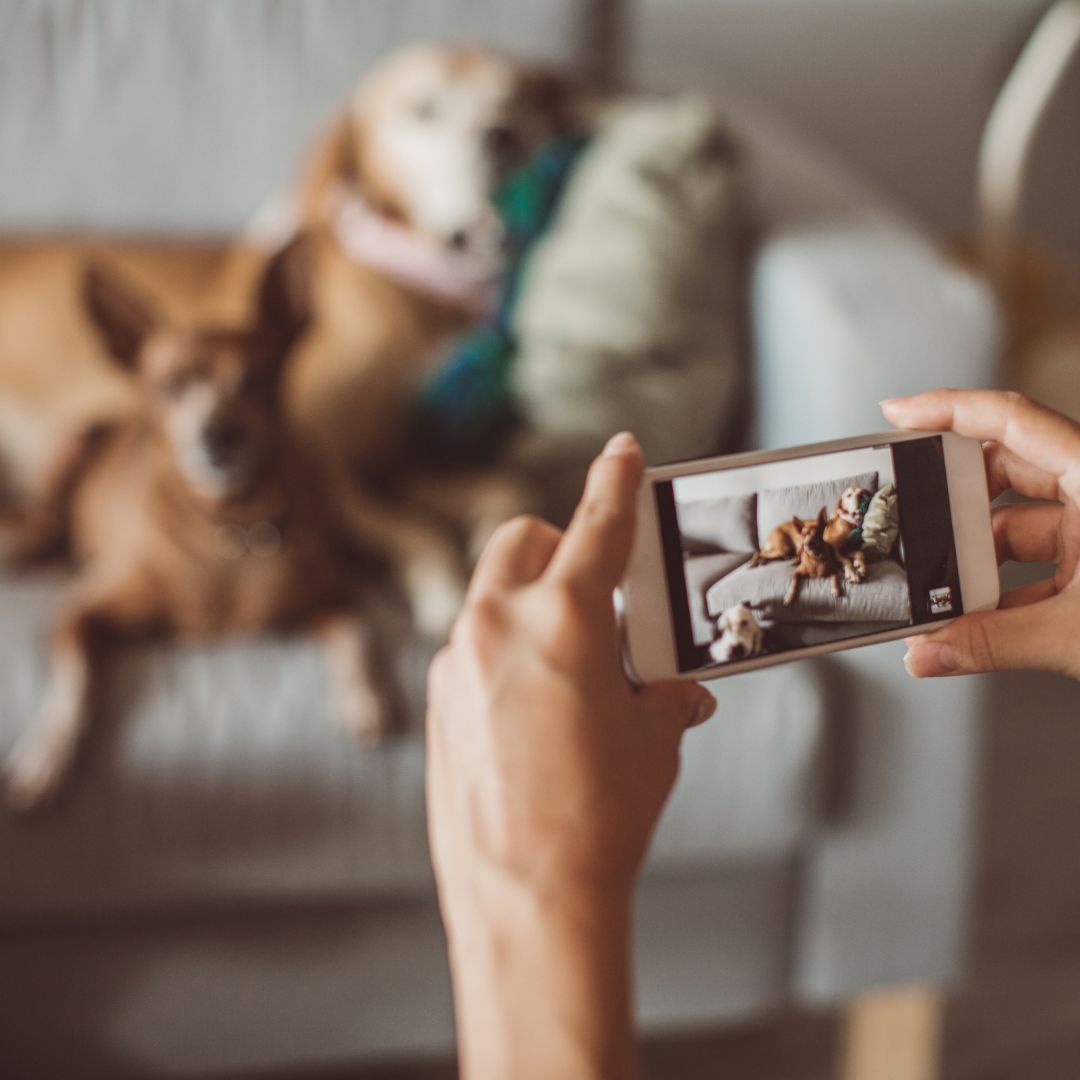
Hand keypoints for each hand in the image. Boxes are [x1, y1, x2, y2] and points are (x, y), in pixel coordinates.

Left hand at [425, 431, 715, 1078]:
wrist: (527, 896)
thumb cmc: (601, 815)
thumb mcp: (653, 742)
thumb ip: (664, 697)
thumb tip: (679, 694)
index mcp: (565, 617)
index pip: (597, 522)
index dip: (616, 478)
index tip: (622, 450)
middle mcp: (499, 623)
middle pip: (523, 539)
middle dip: (559, 546)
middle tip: (597, 590)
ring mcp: (457, 660)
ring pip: (493, 595)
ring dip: (532, 605)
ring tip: (571, 669)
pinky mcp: (437, 700)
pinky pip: (472, 647)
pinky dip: (504, 652)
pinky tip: (533, 711)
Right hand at [882, 389, 1079, 679]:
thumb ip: (995, 643)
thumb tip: (926, 654)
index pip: (1013, 419)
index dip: (948, 409)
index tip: (896, 412)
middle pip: (1008, 470)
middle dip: (954, 500)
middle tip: (908, 515)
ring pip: (1021, 525)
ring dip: (978, 559)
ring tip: (939, 588)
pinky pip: (1040, 567)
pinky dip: (1006, 591)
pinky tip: (976, 619)